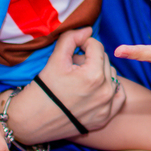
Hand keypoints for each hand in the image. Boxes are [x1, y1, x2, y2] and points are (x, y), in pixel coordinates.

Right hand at [0, 27, 126, 144]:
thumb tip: (88, 29)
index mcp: (93, 75)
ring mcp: (106, 107)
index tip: (73, 50)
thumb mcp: (55, 59)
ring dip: (100, 73)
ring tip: (80, 79)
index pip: (97, 46)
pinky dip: (111, 90)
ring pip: (112, 76)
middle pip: (105, 61)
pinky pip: (118, 96)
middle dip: (90, 59)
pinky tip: (97, 89)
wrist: (32, 121)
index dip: (83, 43)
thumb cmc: (42, 89)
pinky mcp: (105, 118)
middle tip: (73, 67)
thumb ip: (71, 39)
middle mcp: (104, 92)